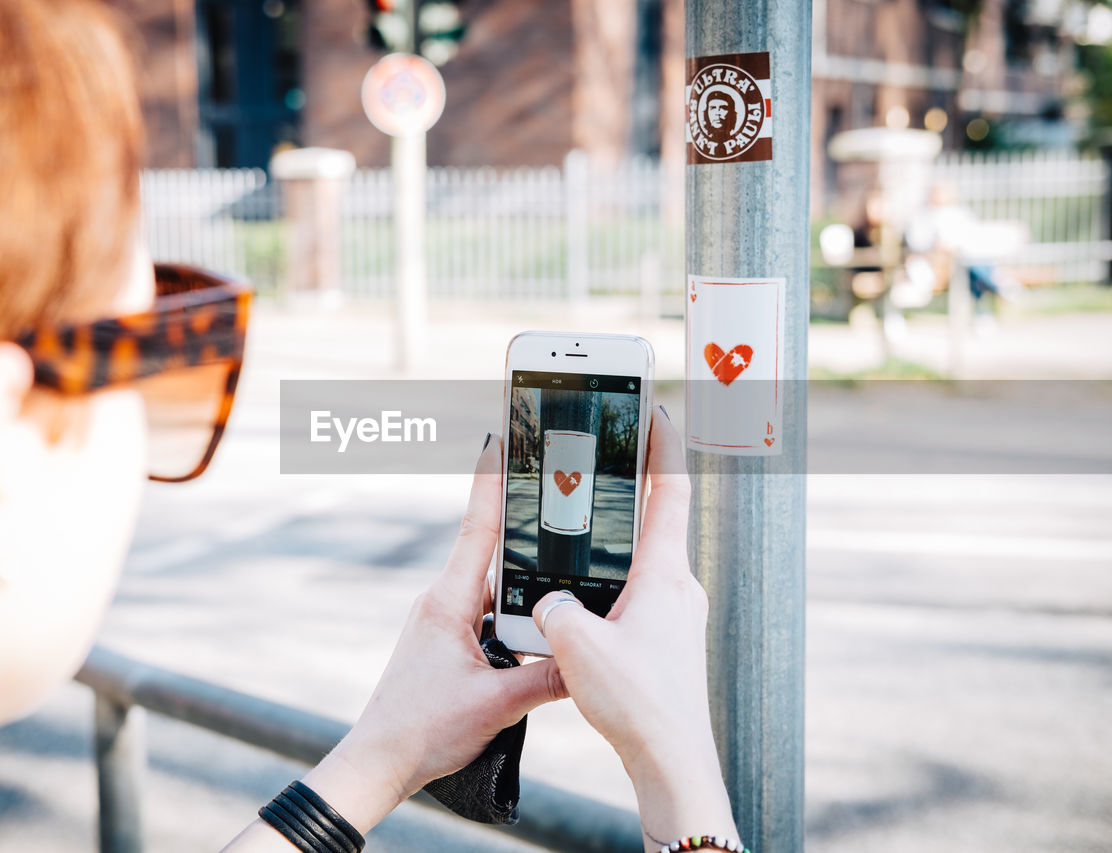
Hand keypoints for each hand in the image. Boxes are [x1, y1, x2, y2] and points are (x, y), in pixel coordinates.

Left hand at [309, 436, 565, 826]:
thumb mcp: (497, 704)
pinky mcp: (447, 642)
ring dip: (523, 585)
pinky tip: (539, 631)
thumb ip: (548, 679)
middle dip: (526, 531)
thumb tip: (590, 659)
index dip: (490, 482)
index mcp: (449, 602)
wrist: (382, 761)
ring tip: (562, 578)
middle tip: (560, 502)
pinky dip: (514, 615)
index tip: (499, 441)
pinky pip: (488, 614)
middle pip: (493, 552)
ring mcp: (444, 621)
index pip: (477, 528)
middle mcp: (444, 602)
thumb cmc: (422, 730)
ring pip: (495, 588)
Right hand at [531, 407, 737, 846]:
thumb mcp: (577, 647)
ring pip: (642, 565)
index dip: (662, 445)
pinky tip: (585, 603)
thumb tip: (550, 602)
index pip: (669, 491)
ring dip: (616, 546)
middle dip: (630, 490)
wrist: (671, 760)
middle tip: (609, 458)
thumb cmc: (639, 702)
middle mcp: (678, 588)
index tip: (655, 409)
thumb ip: (554, 609)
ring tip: (583, 535)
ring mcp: (676, 615)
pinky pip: (636, 597)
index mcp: (664, 575)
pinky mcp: (666, 641)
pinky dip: (612, 586)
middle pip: (654, 522)